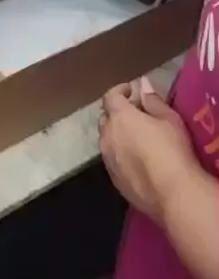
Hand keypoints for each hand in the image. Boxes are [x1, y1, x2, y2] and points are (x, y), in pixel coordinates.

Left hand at [99, 79, 197, 226]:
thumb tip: (142, 86)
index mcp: (119, 117)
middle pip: (105, 119)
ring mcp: (107, 159)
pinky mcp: (113, 179)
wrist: (171, 192)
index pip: (110, 97)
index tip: (130, 90)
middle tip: (136, 115)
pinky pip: (112, 160)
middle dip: (117, 114)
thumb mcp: (169, 119)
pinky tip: (136, 160)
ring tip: (135, 138)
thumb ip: (152, 101)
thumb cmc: (172, 149)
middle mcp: (107, 136)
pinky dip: (120, 154)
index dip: (118, 91)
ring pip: (106, 141)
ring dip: (116, 135)